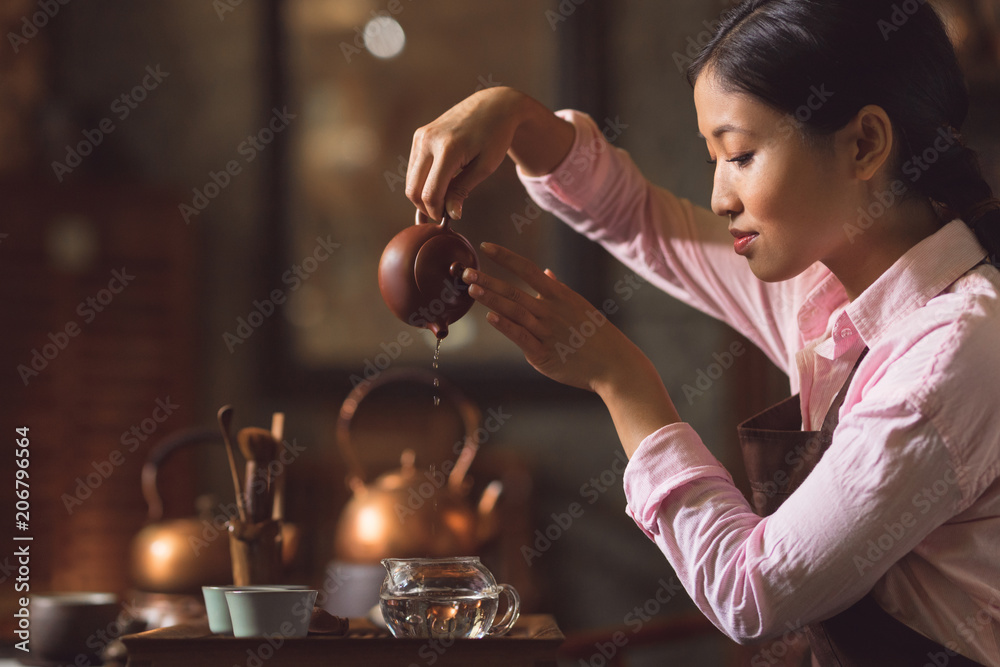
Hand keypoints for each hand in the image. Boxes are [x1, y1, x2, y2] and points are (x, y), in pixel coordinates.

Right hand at [405, 88, 573, 221]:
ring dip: (423, 195)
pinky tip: (441, 185)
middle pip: (413, 189)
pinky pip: (414, 168)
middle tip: (442, 215)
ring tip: (445, 200)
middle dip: (425, 207)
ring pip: (411, 180)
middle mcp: (428, 141)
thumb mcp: (485, 167)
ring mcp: (421, 136)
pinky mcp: (419, 135)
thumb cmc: (495, 137)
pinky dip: (423, 181)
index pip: (430, 193)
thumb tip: (450, 214)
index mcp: (448, 149)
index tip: (446, 220)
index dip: (435, 212)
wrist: (494, 106)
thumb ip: (463, 190)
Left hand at [462, 243, 637, 391]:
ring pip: (514, 311)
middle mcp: (551, 310)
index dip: (505, 257)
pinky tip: (490, 317)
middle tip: (465, 271)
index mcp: (560, 295)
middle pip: (515, 291)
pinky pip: (521, 337)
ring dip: (492, 299)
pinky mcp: (543, 354)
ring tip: (472, 289)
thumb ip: (559, 289)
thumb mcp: (580, 306)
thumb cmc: (596, 335)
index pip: (528, 269)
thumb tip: (546, 273)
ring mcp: (547, 331)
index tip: (485, 246)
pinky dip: (506, 326)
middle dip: (488, 280)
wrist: (614, 364)